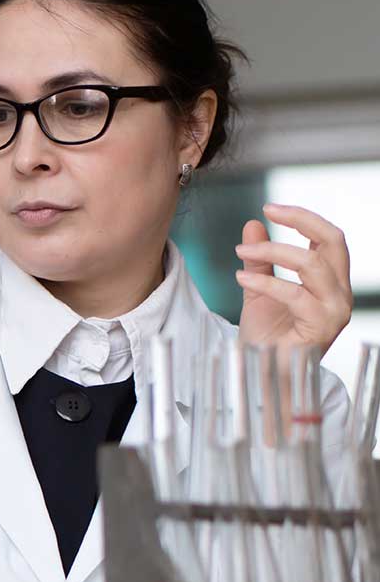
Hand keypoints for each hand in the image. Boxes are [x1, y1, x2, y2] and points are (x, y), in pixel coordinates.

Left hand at [235, 203, 351, 356]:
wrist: (260, 373)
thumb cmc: (265, 336)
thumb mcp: (258, 289)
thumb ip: (258, 260)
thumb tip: (253, 225)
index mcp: (329, 281)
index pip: (329, 238)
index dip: (303, 218)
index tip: (270, 208)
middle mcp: (340, 293)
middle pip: (333, 241)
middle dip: (300, 220)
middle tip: (267, 212)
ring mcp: (335, 310)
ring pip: (313, 263)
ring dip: (273, 251)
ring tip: (242, 252)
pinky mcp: (322, 327)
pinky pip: (295, 294)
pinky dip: (265, 282)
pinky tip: (241, 280)